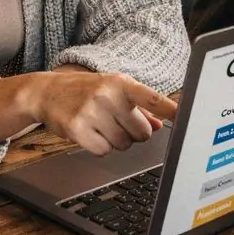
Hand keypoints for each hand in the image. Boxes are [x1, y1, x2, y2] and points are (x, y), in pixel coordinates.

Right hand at [29, 71, 176, 156]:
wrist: (46, 91)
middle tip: (119, 123)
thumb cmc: (86, 90)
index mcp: (121, 82)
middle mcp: (107, 95)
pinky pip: (104, 152)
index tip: (187, 119)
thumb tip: (160, 124)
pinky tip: (90, 133)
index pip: (153, 99)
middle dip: (135, 133)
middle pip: (142, 132)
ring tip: (101, 124)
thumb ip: (140, 107)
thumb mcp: (113, 90)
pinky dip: (100, 147)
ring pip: (123, 144)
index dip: (171, 112)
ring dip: (116, 140)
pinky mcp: (77, 129)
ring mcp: (91, 112)